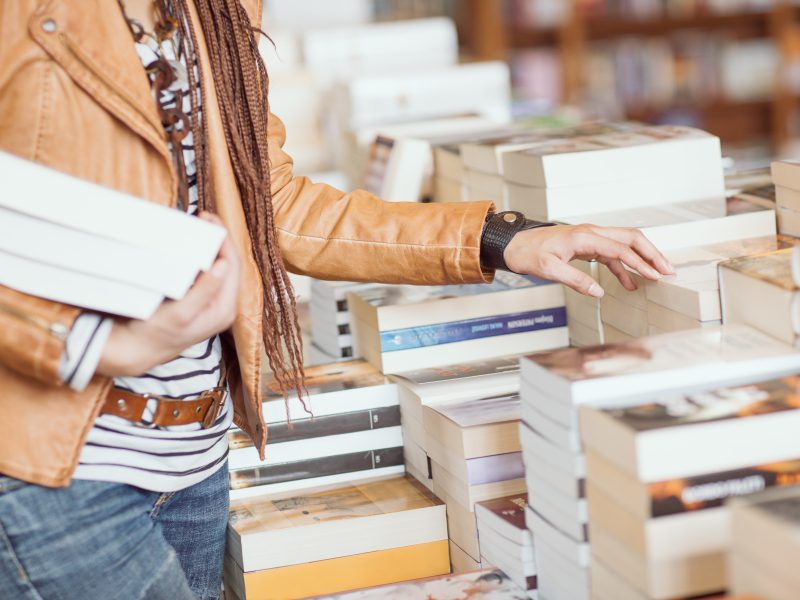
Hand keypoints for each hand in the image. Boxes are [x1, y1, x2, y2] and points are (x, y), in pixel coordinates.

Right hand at [97, 212, 240, 376]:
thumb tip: (224, 265)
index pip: (233, 265)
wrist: (136, 350)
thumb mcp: (180, 312)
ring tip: (199, 227)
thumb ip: (204, 290)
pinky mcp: (201, 301)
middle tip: (204, 218)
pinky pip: (208, 272)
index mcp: (224, 308)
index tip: (210, 220)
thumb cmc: (156, 333)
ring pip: (220, 266)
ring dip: (211, 246)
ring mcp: (213, 304)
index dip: (224, 240)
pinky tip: (192, 246)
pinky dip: (202, 256)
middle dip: (219, 239)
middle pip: (229, 263)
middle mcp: (224, 306)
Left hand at [503, 224, 673, 297]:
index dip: (641, 263)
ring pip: (624, 243)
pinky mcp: (587, 245)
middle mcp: (592, 233)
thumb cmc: (528, 253)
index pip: (621, 249)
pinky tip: (629, 283)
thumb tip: (598, 292)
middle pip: (631, 238)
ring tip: (657, 276)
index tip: (656, 276)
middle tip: (668, 270)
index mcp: (585, 237)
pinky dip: (623, 266)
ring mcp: (590, 237)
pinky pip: (611, 254)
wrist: (514, 243)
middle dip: (652, 254)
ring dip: (642, 258)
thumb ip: (575, 280)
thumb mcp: (549, 270)